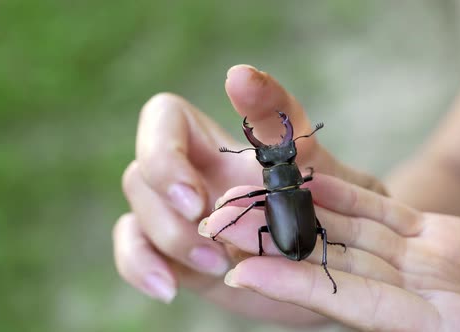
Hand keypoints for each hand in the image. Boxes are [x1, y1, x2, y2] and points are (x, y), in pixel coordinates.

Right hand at [113, 64, 385, 324]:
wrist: (326, 252)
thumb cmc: (320, 195)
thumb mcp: (305, 155)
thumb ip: (274, 114)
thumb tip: (238, 74)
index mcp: (210, 139)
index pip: (161, 120)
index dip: (164, 154)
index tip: (198, 196)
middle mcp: (184, 172)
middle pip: (142, 174)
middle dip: (170, 211)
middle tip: (214, 240)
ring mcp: (174, 213)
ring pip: (136, 215)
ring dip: (168, 241)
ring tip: (217, 265)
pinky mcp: (173, 252)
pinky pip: (133, 253)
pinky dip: (140, 268)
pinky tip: (167, 289)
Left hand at [202, 174, 459, 330]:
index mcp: (431, 326)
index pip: (349, 304)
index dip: (296, 287)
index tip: (242, 275)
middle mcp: (412, 295)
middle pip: (331, 264)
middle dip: (277, 242)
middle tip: (222, 223)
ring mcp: (421, 263)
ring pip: (348, 233)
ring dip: (300, 212)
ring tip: (252, 192)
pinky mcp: (436, 237)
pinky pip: (382, 214)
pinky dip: (346, 198)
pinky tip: (311, 182)